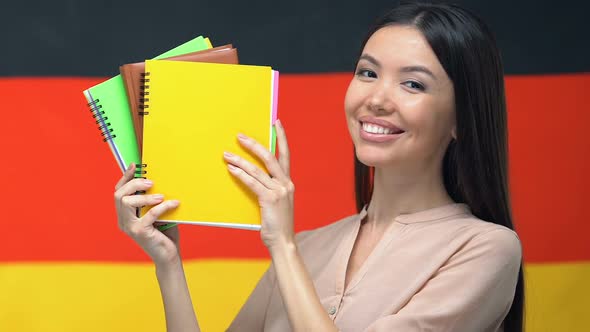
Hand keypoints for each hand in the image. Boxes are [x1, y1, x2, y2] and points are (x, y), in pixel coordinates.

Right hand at [114, 163, 181, 266]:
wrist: (167, 256)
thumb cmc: (164, 234)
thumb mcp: (157, 214)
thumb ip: (153, 200)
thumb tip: (160, 180)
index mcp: (124, 216)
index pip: (118, 192)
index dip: (125, 178)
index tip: (134, 166)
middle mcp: (123, 221)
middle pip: (119, 195)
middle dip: (134, 184)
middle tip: (151, 182)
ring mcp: (130, 228)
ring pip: (127, 202)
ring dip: (145, 196)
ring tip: (161, 196)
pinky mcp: (140, 233)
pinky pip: (150, 214)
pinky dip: (163, 206)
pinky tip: (174, 204)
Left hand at [223, 119, 294, 249]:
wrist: (283, 242)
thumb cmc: (277, 225)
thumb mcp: (277, 203)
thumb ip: (269, 189)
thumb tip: (252, 178)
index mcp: (288, 183)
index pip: (285, 155)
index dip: (282, 138)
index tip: (277, 123)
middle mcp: (286, 183)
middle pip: (269, 157)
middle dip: (254, 144)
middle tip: (239, 136)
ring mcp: (279, 191)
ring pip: (257, 170)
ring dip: (240, 160)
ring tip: (227, 154)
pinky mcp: (270, 199)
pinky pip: (252, 182)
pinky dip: (241, 174)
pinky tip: (231, 169)